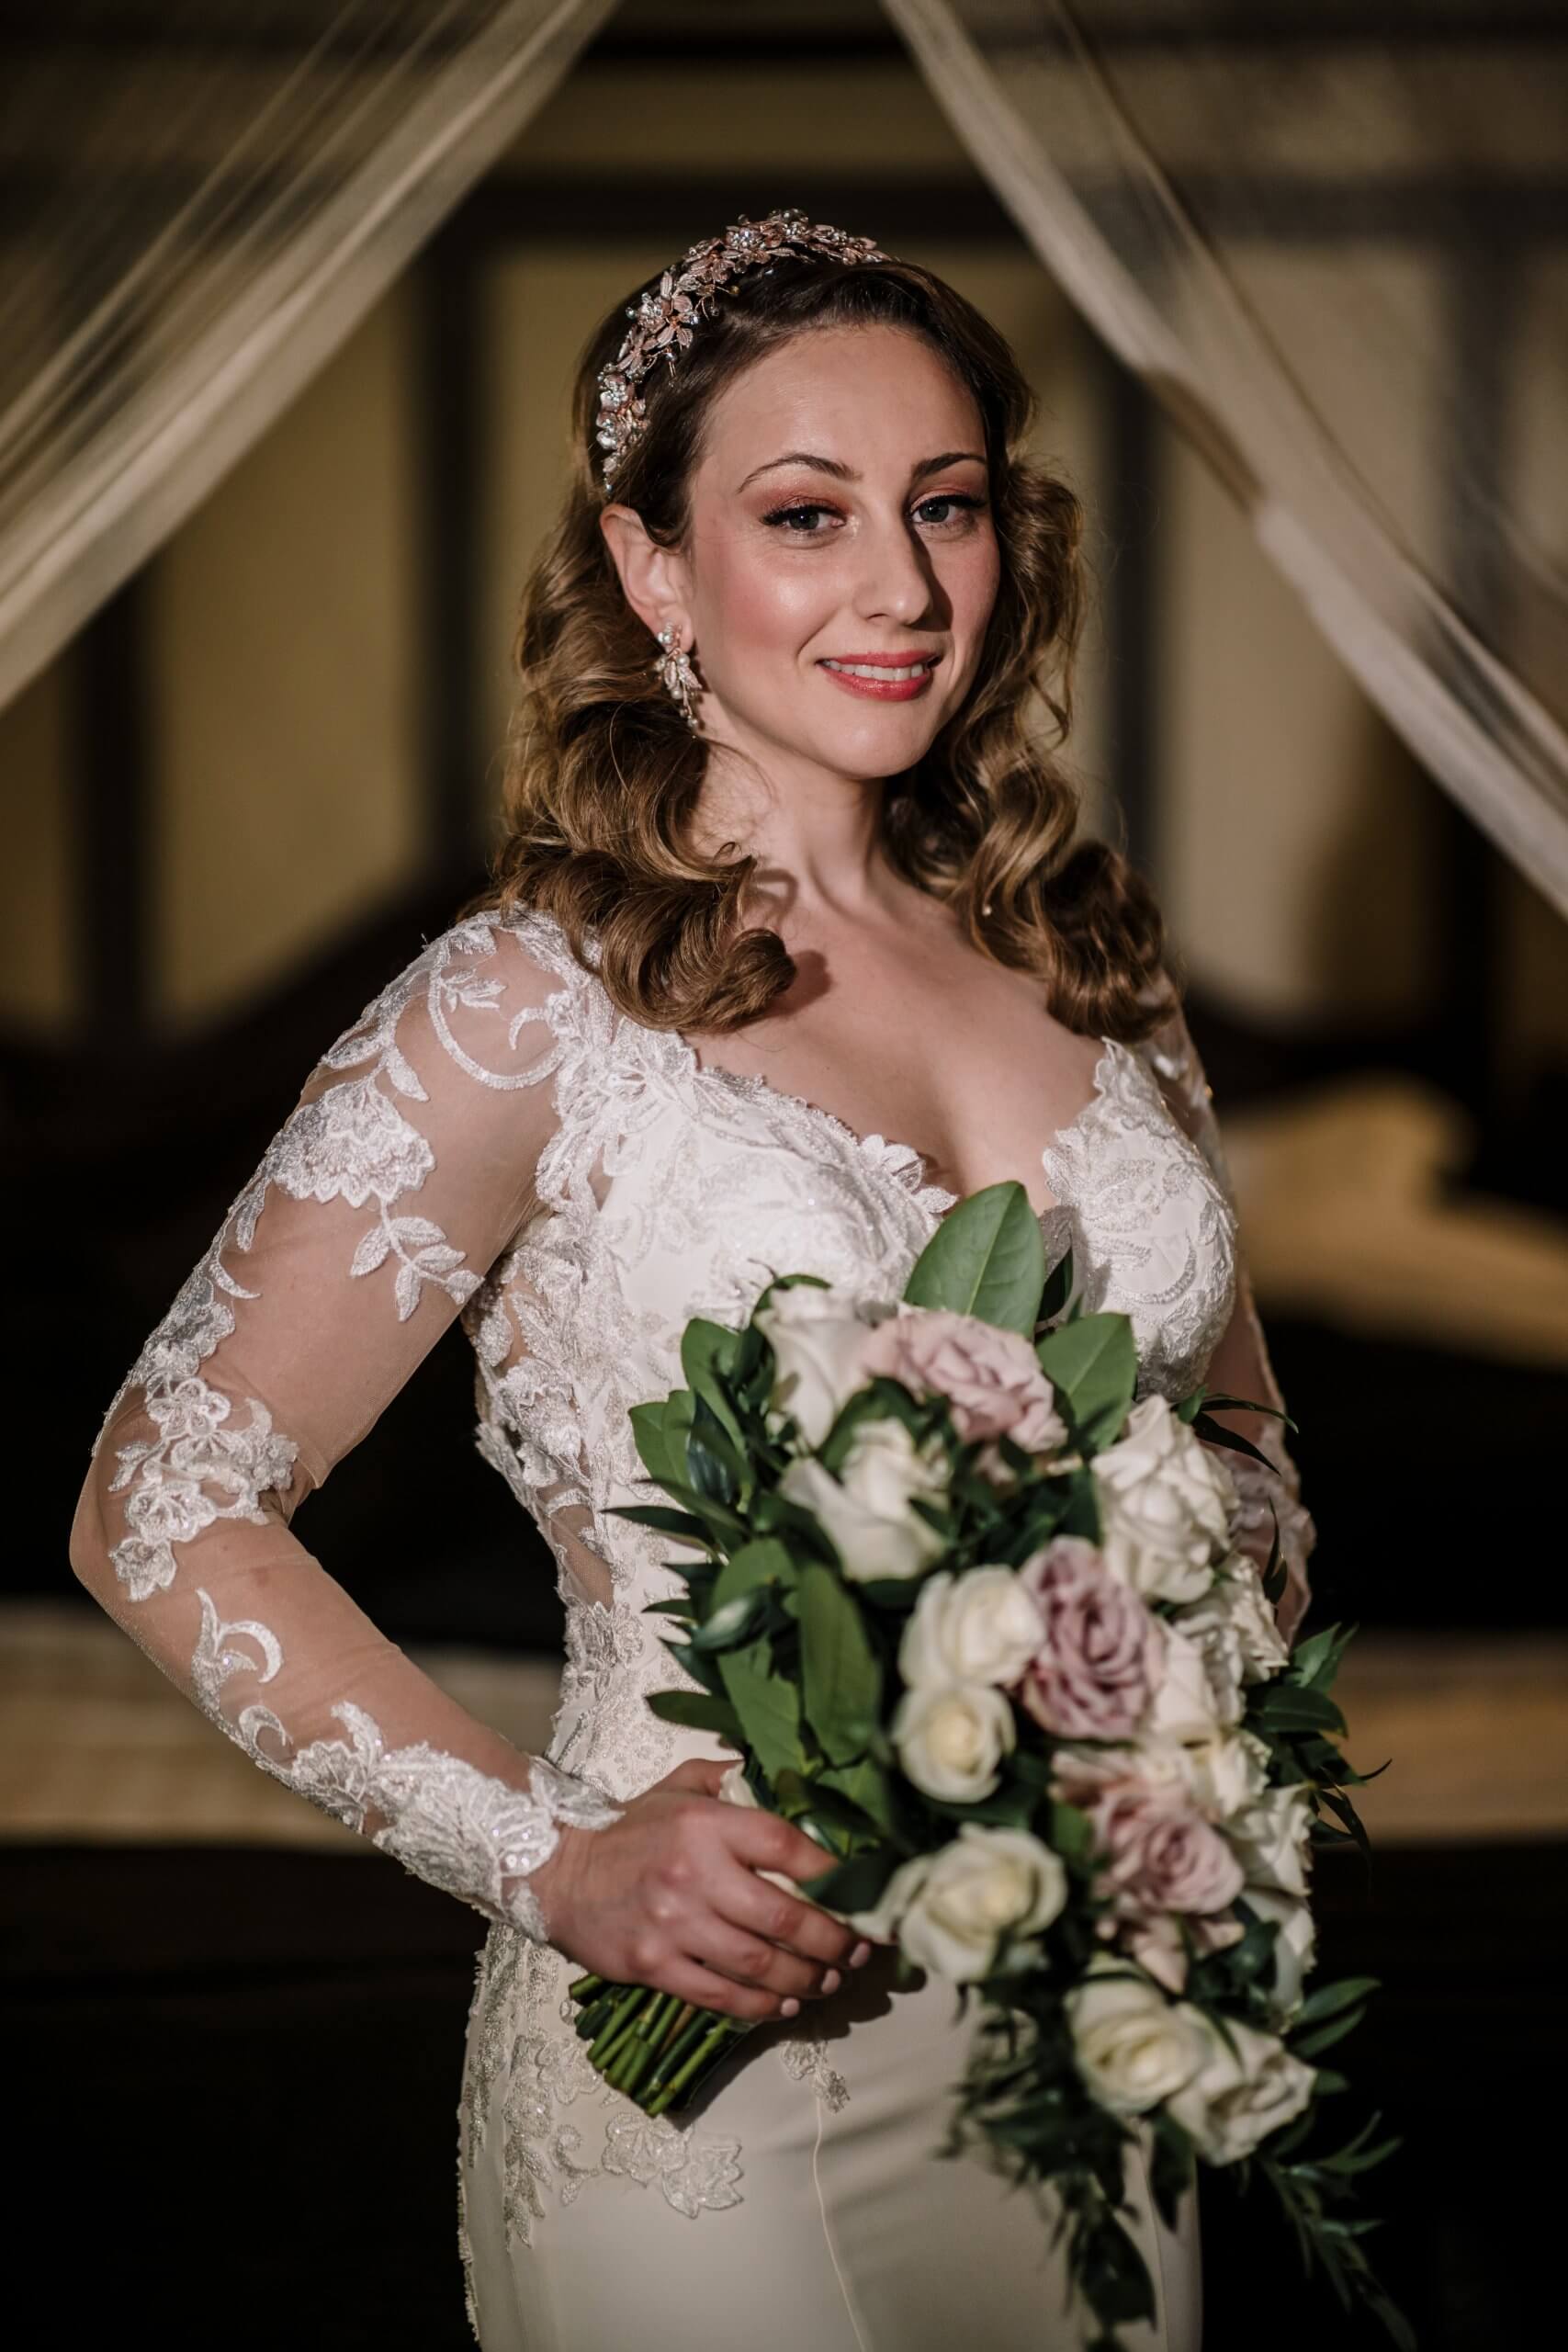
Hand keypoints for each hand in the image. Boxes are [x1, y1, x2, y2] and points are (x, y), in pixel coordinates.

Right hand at [528, 1756, 877, 2021]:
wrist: (557, 1872)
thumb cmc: (630, 1829)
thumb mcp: (678, 1788)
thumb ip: (730, 1778)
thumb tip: (781, 1774)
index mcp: (707, 1823)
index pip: (788, 1847)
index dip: (835, 1877)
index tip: (863, 1895)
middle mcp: (695, 1873)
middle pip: (785, 1918)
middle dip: (834, 1942)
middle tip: (859, 1952)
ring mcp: (674, 1924)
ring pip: (760, 1965)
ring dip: (806, 1980)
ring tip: (829, 1981)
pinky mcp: (654, 1965)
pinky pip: (721, 1995)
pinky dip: (761, 2006)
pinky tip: (785, 2004)